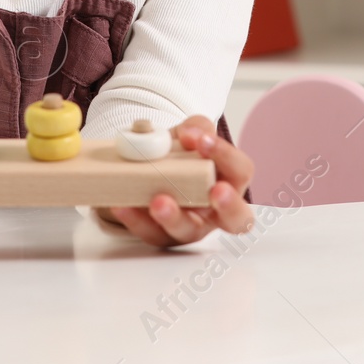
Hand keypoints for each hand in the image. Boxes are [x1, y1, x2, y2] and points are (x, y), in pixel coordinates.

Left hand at [94, 115, 254, 246]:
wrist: (150, 166)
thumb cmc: (181, 153)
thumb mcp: (192, 133)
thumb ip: (198, 127)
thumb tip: (191, 134)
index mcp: (230, 181)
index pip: (241, 171)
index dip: (226, 157)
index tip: (203, 141)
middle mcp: (216, 211)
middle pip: (237, 220)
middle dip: (229, 206)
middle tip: (216, 192)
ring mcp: (190, 227)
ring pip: (188, 231)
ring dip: (174, 217)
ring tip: (158, 201)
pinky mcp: (162, 236)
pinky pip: (151, 234)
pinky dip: (136, 219)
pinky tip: (123, 205)